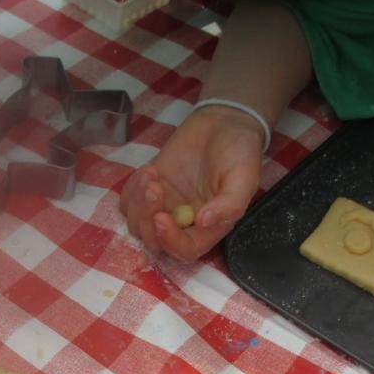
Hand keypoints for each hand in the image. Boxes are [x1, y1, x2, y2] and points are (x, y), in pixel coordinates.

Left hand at [120, 105, 264, 261]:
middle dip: (147, 220)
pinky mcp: (150, 189)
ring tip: (151, 175)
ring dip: (137, 205)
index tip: (161, 218)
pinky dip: (131, 191)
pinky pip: (129, 203)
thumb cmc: (240, 152)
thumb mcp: (244, 177)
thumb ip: (230, 204)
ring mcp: (164, 206)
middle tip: (154, 188)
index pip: (184, 250)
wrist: (224, 123)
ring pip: (137, 224)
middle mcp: (183, 223)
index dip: (169, 241)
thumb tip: (204, 221)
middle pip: (154, 241)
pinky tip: (149, 170)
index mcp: (208, 228)